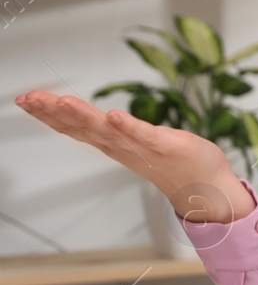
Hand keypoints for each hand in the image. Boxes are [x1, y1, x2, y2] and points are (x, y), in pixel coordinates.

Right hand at [15, 90, 254, 223]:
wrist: (205, 186)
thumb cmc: (172, 161)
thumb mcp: (133, 141)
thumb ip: (111, 130)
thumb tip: (89, 118)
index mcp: (113, 143)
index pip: (74, 127)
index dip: (49, 114)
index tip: (26, 99)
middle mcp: (122, 147)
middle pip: (82, 127)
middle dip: (54, 112)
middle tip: (29, 98)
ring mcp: (143, 148)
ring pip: (107, 131)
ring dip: (84, 117)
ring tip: (62, 102)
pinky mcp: (167, 146)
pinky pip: (144, 136)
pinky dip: (128, 127)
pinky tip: (113, 115)